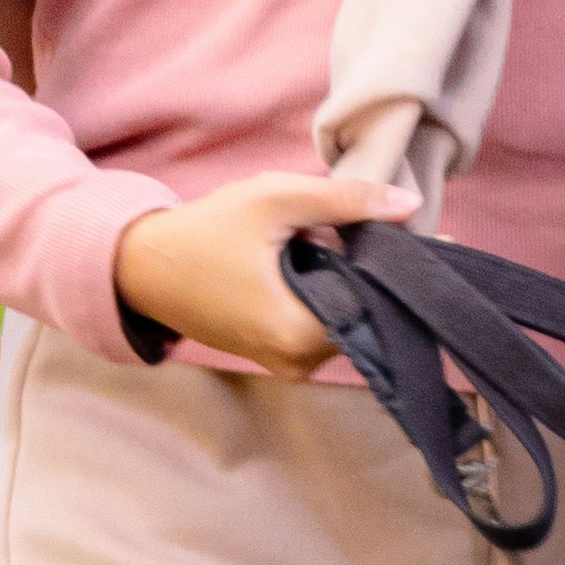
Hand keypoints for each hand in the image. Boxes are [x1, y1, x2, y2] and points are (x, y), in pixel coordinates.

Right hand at [111, 165, 418, 375]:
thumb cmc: (205, 232)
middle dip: (373, 268)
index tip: (423, 233)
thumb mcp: (275, 200)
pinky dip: (328, 290)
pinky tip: (316, 256)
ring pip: (346, 316)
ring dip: (348, 278)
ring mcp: (287, 364)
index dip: (399, 264)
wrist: (141, 267)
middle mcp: (299, 362)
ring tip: (331, 238)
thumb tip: (412, 204)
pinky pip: (323, 322)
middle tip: (372, 225)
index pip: (378, 302)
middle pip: (366, 312)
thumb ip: (346, 201)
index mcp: (300, 334)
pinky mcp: (276, 355)